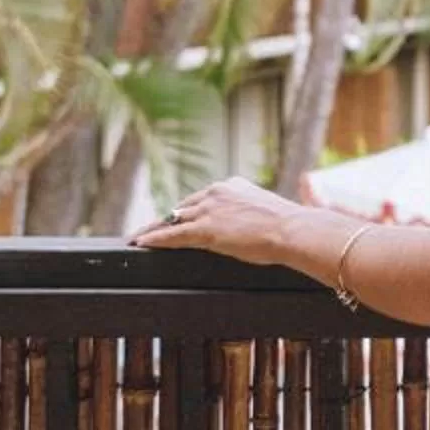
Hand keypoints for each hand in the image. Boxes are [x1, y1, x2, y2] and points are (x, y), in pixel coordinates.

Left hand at [129, 176, 315, 264]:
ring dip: (153, 229)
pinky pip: (172, 235)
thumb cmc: (288, 226)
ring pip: (172, 220)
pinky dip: (154, 239)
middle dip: (168, 219)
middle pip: (183, 207)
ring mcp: (209, 210)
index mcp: (233, 186)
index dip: (188, 211)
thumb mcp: (267, 211)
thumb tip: (253, 223)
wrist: (292, 230)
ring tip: (137, 237)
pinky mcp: (204, 229)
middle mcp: (217, 192)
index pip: (202, 198)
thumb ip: (251, 213)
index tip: (179, 217)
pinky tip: (140, 243)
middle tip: (149, 230)